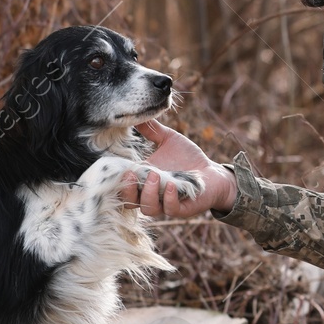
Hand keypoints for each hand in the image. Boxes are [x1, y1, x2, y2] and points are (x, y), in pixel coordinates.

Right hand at [119, 119, 237, 217]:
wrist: (212, 173)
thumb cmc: (188, 158)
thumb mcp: (169, 140)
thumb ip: (152, 129)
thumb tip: (136, 114)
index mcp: (143, 180)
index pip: (122, 185)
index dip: (116, 179)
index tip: (111, 166)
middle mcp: (151, 194)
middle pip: (129, 202)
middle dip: (127, 189)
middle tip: (132, 174)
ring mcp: (165, 203)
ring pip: (148, 208)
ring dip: (148, 193)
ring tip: (154, 175)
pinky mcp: (182, 209)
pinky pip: (171, 209)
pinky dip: (168, 198)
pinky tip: (171, 184)